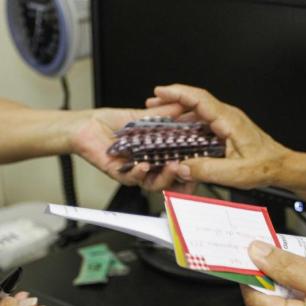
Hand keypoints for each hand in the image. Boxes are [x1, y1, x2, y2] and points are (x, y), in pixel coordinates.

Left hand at [69, 103, 192, 191]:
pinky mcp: (121, 174)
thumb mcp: (142, 116)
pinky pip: (133, 179)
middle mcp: (149, 164)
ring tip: (171, 166)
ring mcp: (136, 171)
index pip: (178, 161)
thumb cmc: (111, 123)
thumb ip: (164, 114)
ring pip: (155, 183)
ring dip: (166, 176)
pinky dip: (140, 173)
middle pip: (172, 177)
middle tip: (190, 167)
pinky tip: (143, 165)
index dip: (191, 163)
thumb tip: (184, 106)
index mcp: (156, 152)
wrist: (86, 126)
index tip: (202, 157)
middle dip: (183, 175)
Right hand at [146, 84, 290, 188]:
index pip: (199, 98)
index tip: (160, 91)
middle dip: (172, 99)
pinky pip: (204, 119)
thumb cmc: (265, 166)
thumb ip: (206, 170)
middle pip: (195, 100)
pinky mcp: (227, 129)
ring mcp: (228, 121)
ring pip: (198, 109)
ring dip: (179, 110)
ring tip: (162, 115)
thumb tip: (182, 167)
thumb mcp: (235, 173)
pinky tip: (180, 129)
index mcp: (229, 121)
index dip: (177, 93)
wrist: (280, 166)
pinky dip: (188, 120)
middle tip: (153, 104)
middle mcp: (228, 116)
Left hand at [241, 241, 305, 305]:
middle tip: (267, 255)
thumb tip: (257, 253)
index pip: (254, 300)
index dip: (249, 274)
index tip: (249, 254)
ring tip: (281, 267)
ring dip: (269, 285)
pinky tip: (289, 282)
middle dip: (260, 278)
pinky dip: (278, 295)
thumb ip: (288, 265)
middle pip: (258, 304)